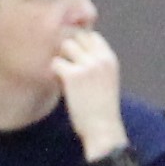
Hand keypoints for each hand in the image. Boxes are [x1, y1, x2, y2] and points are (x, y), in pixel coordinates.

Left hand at [54, 30, 126, 153]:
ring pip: (65, 46)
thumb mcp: (107, 80)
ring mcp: (87, 66)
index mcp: (110, 59)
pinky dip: (54, 73)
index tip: (75, 60)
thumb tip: (76, 52)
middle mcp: (100, 59)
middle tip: (67, 68)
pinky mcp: (73, 76)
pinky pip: (56, 62)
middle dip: (69, 50)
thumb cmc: (102, 109)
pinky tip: (59, 84)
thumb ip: (96, 64)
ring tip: (63, 76)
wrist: (103, 130)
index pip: (91, 36)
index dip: (80, 44)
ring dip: (61, 59)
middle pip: (77, 37)